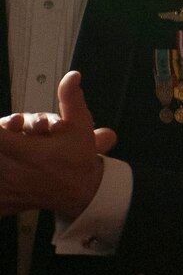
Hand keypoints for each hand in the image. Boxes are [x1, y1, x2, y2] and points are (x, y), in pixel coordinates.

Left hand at [0, 72, 114, 216]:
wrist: (83, 192)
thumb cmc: (79, 160)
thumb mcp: (81, 126)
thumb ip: (71, 100)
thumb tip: (72, 76)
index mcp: (26, 150)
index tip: (4, 125)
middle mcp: (13, 168)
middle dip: (0, 133)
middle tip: (5, 129)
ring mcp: (8, 185)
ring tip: (6, 154)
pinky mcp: (6, 198)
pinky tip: (4, 178)